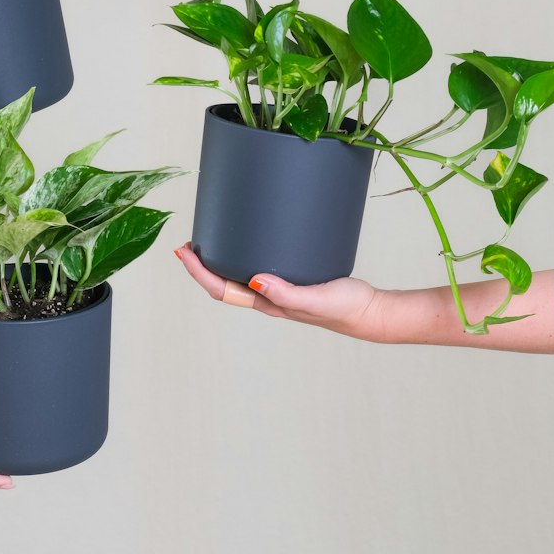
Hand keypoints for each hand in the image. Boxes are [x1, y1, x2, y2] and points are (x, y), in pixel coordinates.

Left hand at [174, 244, 385, 339]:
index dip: (199, 273)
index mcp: (267, 304)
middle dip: (201, 267)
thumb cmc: (344, 308)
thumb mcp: (314, 298)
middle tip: (187, 245)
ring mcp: (278, 290)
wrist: (369, 311)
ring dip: (218, 263)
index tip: (185, 253)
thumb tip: (255, 281)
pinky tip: (248, 242)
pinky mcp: (291, 279)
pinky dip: (243, 257)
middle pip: (223, 285)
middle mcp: (268, 299)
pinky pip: (258, 268)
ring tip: (208, 242)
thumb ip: (286, 293)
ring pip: (238, 277)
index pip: (222, 290)